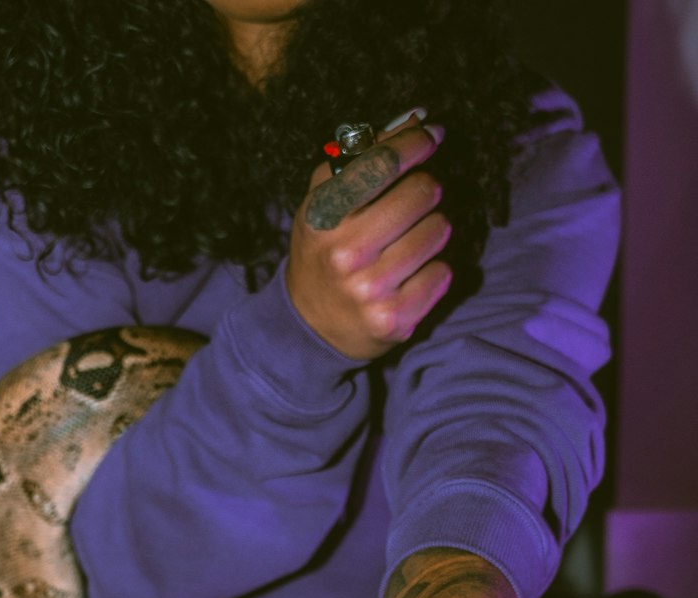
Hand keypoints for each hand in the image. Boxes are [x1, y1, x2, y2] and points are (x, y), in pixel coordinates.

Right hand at [286, 111, 451, 360]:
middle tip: (416, 199)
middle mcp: (345, 253)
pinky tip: (413, 274)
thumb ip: (364, 156)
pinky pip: (443, 273)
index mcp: (323, 215)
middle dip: (426, 189)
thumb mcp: (325, 201)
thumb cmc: (324, 250)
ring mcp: (371, 290)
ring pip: (439, 230)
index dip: (417, 142)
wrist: (309, 326)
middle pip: (422, 192)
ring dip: (433, 229)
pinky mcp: (395, 319)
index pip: (384, 162)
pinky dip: (435, 269)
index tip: (431, 138)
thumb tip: (419, 117)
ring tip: (411, 239)